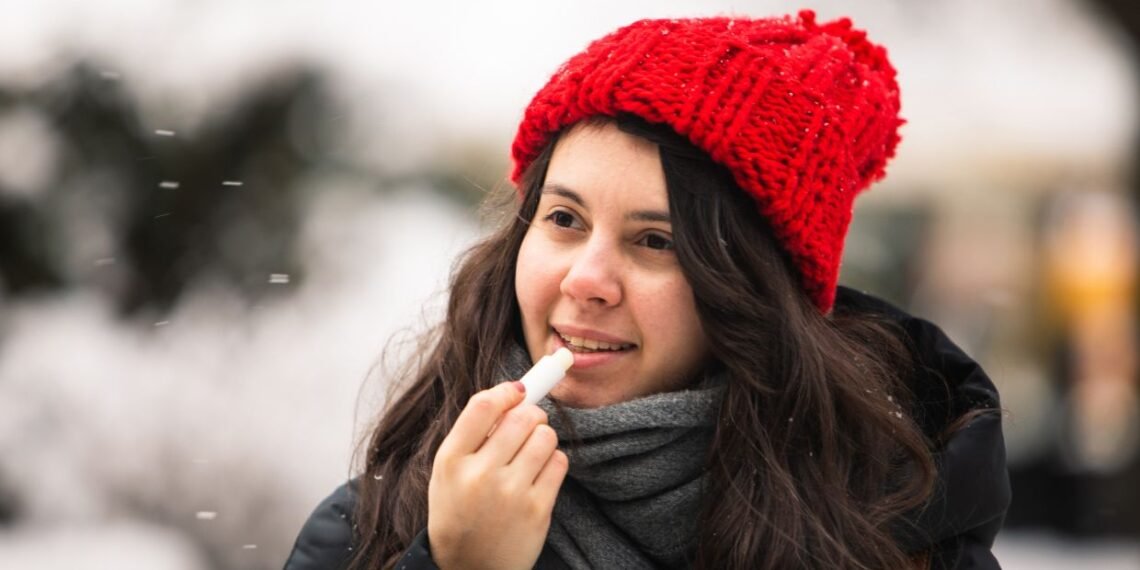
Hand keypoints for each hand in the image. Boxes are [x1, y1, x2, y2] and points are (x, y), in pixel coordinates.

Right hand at [427, 382, 568, 569]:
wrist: (468, 568)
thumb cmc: (459, 511)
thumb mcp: (448, 472)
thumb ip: (474, 434)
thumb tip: (517, 392)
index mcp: (451, 461)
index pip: (483, 406)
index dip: (507, 391)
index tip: (517, 391)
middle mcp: (479, 475)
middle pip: (522, 416)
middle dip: (531, 414)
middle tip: (528, 423)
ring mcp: (510, 494)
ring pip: (546, 436)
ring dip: (543, 438)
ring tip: (531, 453)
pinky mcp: (537, 510)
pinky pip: (560, 462)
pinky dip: (553, 461)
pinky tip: (539, 474)